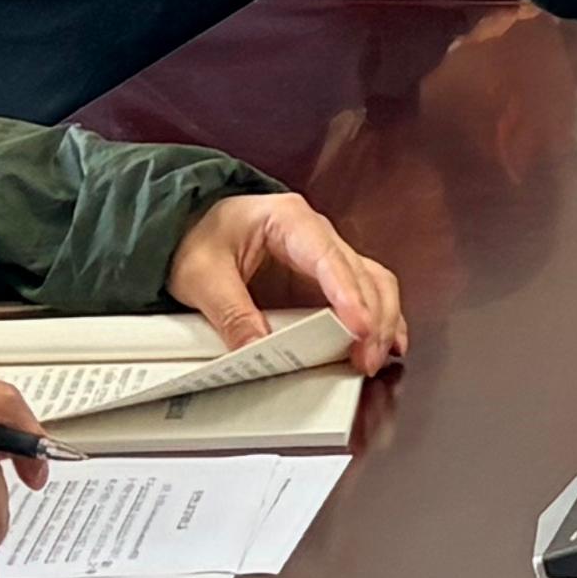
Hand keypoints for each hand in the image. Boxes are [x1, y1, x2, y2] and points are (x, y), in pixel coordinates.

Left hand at [168, 189, 407, 371]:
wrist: (188, 230)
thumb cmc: (197, 240)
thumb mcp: (201, 276)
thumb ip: (229, 312)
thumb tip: (257, 348)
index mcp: (289, 219)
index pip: (328, 258)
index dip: (348, 294)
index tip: (359, 328)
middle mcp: (317, 234)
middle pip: (362, 273)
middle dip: (372, 317)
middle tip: (365, 358)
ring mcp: (325, 258)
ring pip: (374, 283)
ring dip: (382, 321)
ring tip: (373, 358)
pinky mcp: (325, 281)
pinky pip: (366, 295)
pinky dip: (379, 319)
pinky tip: (388, 343)